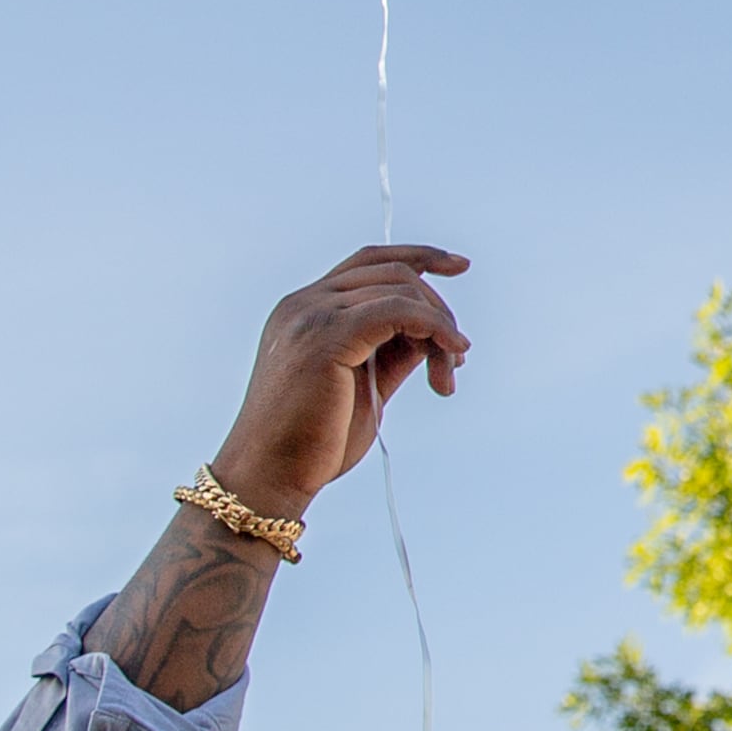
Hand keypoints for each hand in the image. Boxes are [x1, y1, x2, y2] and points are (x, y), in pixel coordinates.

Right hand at [207, 245, 472, 516]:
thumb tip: (436, 333)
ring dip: (440, 328)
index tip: (461, 265)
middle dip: (439, 309)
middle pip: (394, 273)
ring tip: (447, 375)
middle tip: (458, 358)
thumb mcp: (366, 385)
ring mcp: (311, 315)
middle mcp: (304, 302)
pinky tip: (451, 355)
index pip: (370, 261)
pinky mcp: (326, 335)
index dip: (418, 255)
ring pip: (401, 290)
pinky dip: (434, 328)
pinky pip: (398, 310)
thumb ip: (394, 351)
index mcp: (306, 309)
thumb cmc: (314, 441)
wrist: (271, 475)